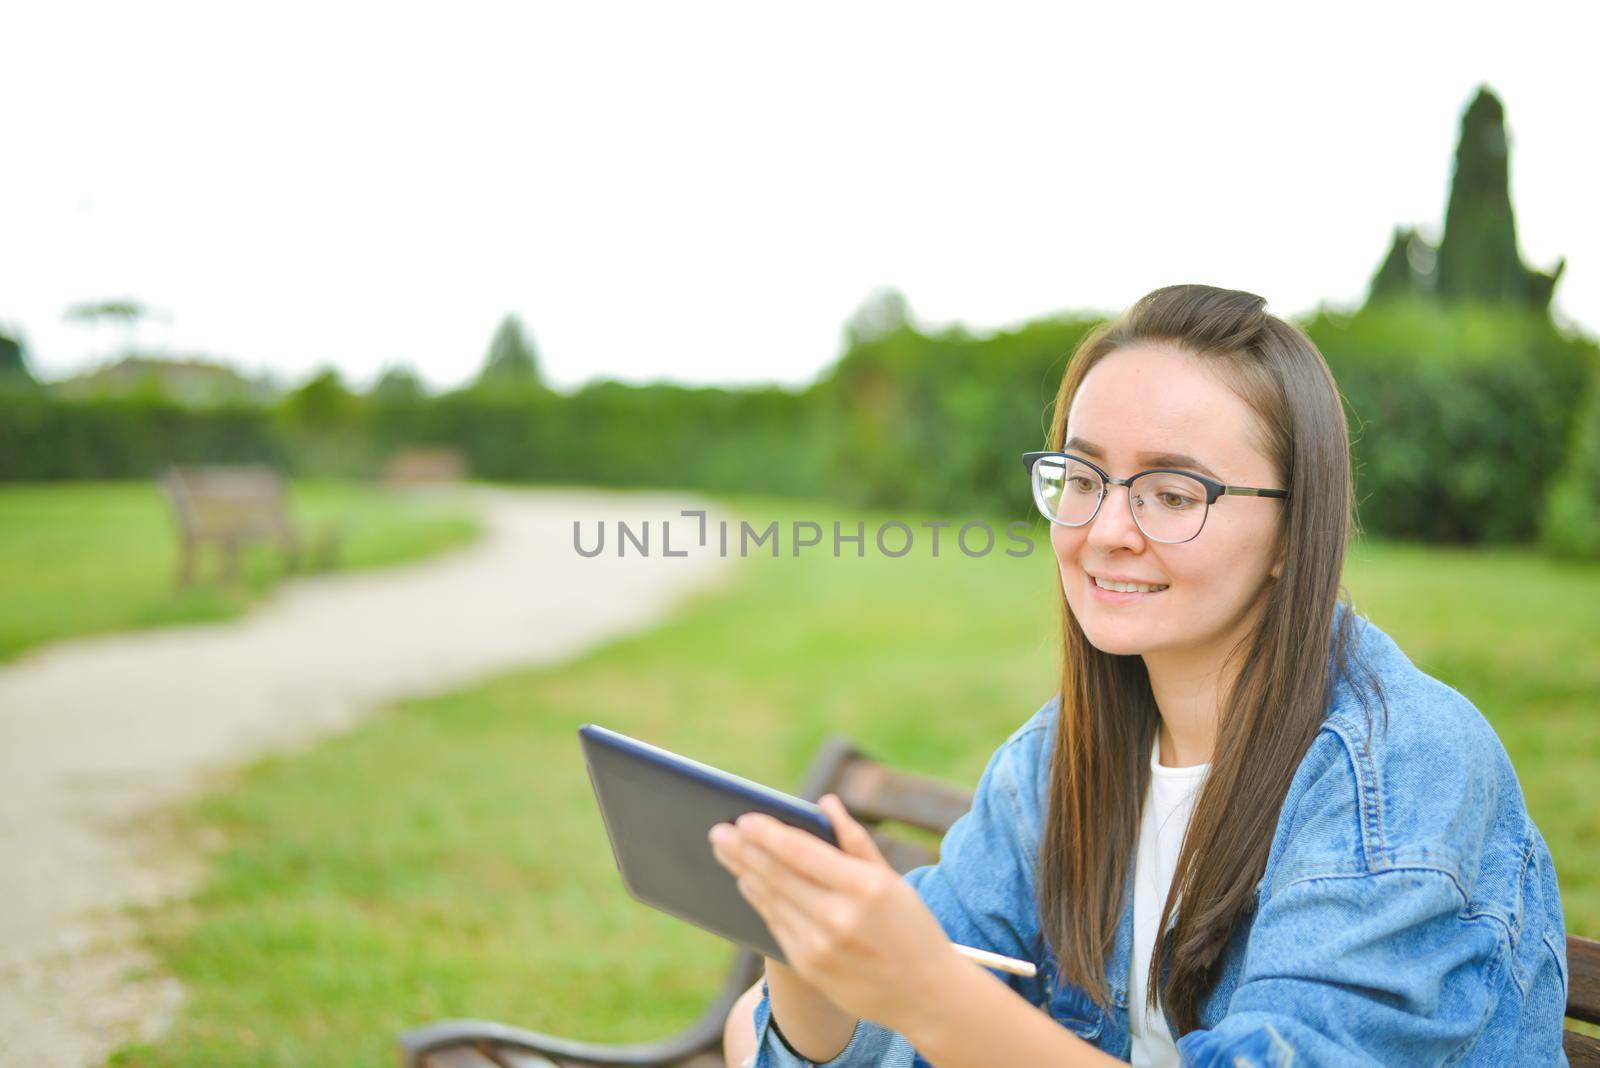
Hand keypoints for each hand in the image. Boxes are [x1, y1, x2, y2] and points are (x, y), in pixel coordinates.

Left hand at [708, 794, 960, 1033]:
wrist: (927, 996)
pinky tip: (746, 881)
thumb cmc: (911, 927)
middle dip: (743, 850)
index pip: (802, 852)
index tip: (745, 818)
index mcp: (864, 888)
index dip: (768, 834)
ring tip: (724, 850)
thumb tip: (825, 803)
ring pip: (770, 900)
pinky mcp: (809, 968)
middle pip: (777, 875)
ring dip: (743, 872)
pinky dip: (758, 900)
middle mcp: (839, 918)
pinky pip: (775, 925)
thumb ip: (855, 840)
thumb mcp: (893, 880)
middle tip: (718, 831)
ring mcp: (820, 947)